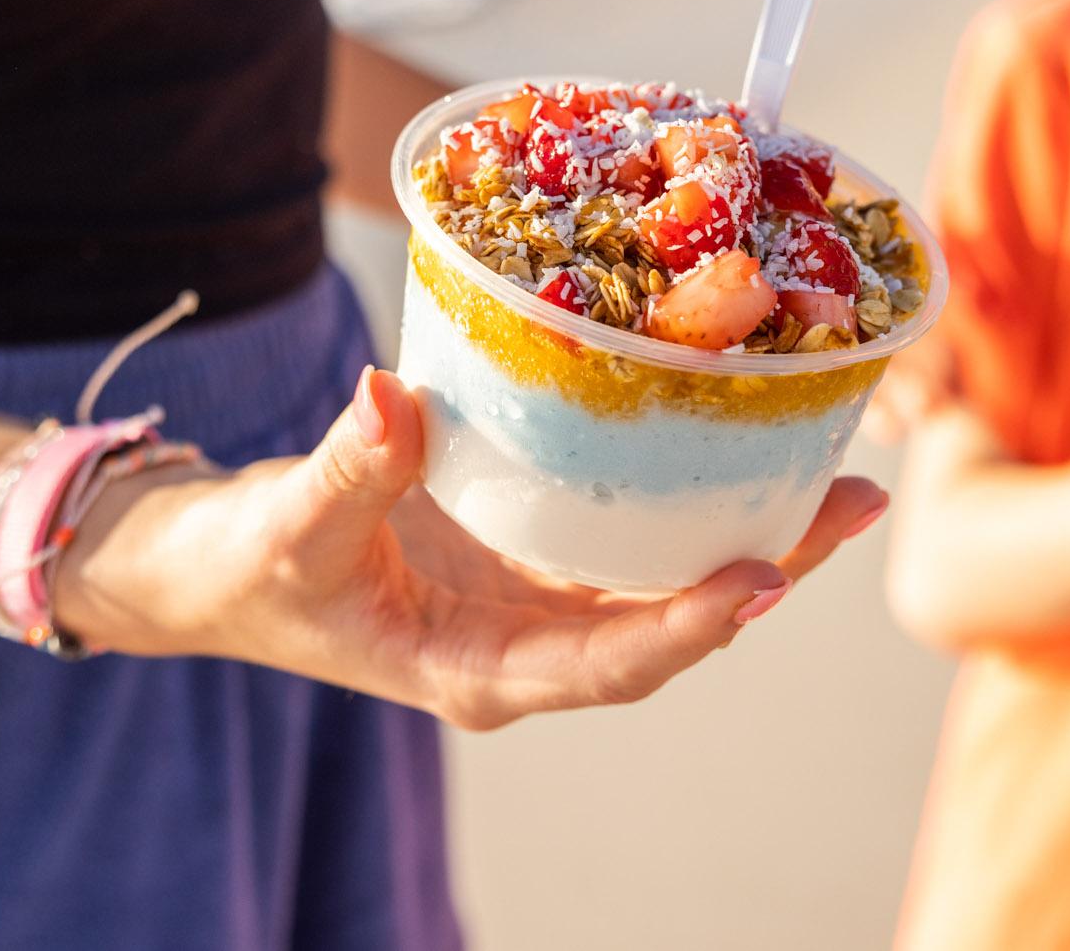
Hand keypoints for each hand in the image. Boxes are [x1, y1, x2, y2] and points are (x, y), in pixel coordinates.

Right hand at [56, 366, 887, 729]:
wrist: (217, 565)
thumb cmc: (246, 569)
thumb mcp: (288, 526)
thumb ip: (347, 471)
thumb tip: (393, 397)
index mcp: (478, 672)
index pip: (605, 667)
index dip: (685, 632)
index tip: (757, 583)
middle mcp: (528, 642)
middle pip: (670, 621)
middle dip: (765, 571)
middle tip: (852, 500)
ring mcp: (536, 598)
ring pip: (664, 573)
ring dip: (753, 528)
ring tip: (841, 470)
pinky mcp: (531, 547)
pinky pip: (628, 525)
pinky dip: (687, 485)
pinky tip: (742, 435)